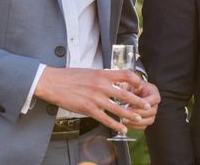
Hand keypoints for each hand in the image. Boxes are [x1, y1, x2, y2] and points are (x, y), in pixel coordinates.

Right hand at [34, 67, 149, 133]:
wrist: (53, 82)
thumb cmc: (70, 76)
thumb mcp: (90, 71)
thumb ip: (102, 76)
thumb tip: (113, 80)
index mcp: (102, 73)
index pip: (125, 74)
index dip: (135, 80)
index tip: (140, 85)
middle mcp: (101, 85)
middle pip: (125, 94)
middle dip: (138, 101)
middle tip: (146, 106)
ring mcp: (95, 98)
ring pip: (117, 108)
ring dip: (130, 114)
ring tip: (138, 118)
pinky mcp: (88, 109)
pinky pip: (105, 119)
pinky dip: (115, 124)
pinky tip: (121, 128)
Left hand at [124, 78, 160, 130]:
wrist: (132, 91)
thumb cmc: (132, 86)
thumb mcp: (133, 82)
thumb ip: (131, 85)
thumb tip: (125, 91)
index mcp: (154, 93)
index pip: (154, 99)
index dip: (144, 103)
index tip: (133, 104)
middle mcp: (155, 104)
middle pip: (152, 111)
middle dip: (139, 113)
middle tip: (127, 112)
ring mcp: (152, 113)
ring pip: (149, 121)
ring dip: (137, 122)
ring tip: (125, 120)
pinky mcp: (147, 120)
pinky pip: (144, 127)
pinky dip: (135, 127)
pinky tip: (126, 124)